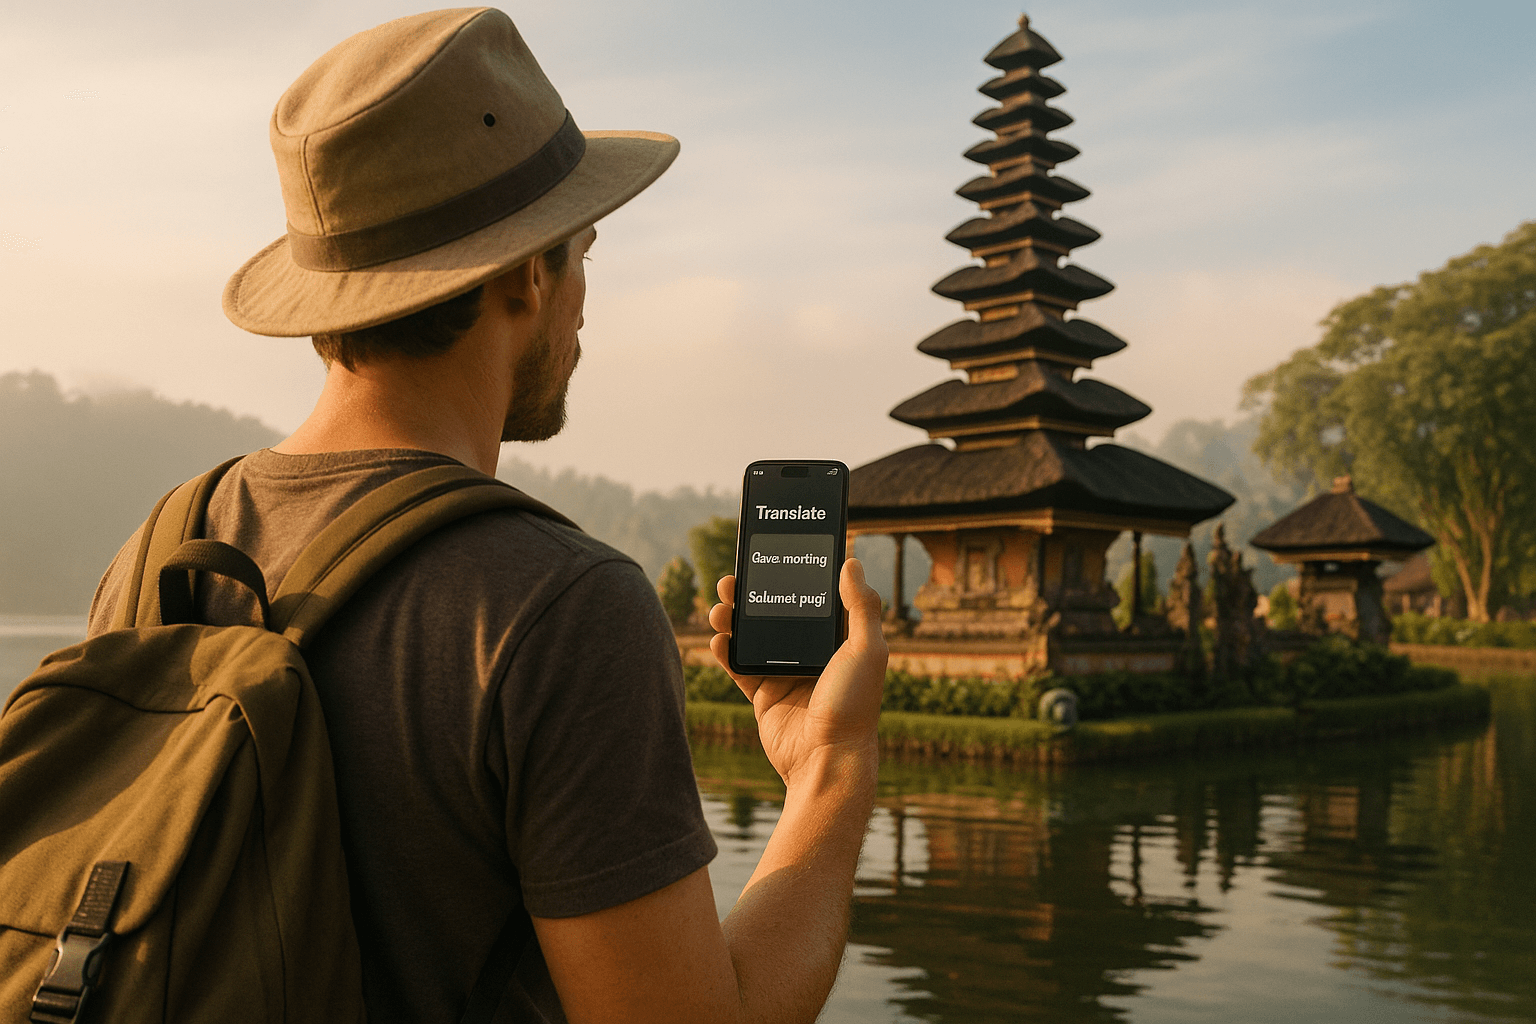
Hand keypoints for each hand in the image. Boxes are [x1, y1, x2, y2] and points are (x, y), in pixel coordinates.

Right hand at [708, 558, 886, 784]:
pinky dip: (725, 651)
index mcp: (839, 639)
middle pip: (776, 612)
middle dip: (753, 593)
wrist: (826, 761)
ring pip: (753, 635)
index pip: (814, 597)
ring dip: (733, 618)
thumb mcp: (867, 650)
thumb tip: (852, 561)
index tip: (775, 551)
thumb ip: (861, 606)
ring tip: (719, 606)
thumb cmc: (854, 707)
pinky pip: (739, 665)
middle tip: (733, 577)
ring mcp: (785, 672)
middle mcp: (812, 652)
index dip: (794, 574)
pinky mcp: (764, 693)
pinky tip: (718, 638)